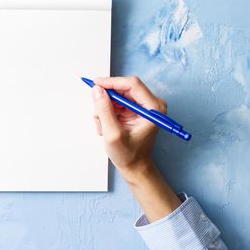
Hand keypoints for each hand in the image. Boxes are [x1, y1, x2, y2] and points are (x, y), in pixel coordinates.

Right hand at [91, 76, 179, 220]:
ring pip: (116, 96)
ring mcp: (142, 106)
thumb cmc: (129, 155)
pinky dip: (107, 113)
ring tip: (102, 127)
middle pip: (123, 88)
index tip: (96, 84)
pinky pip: (115, 103)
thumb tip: (97, 90)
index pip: (132, 84)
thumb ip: (104, 110)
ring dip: (105, 109)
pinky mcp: (134, 109)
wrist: (135, 167)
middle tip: (98, 115)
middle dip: (107, 101)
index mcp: (153, 108)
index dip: (112, 82)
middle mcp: (150, 104)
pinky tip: (105, 127)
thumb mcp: (113, 134)